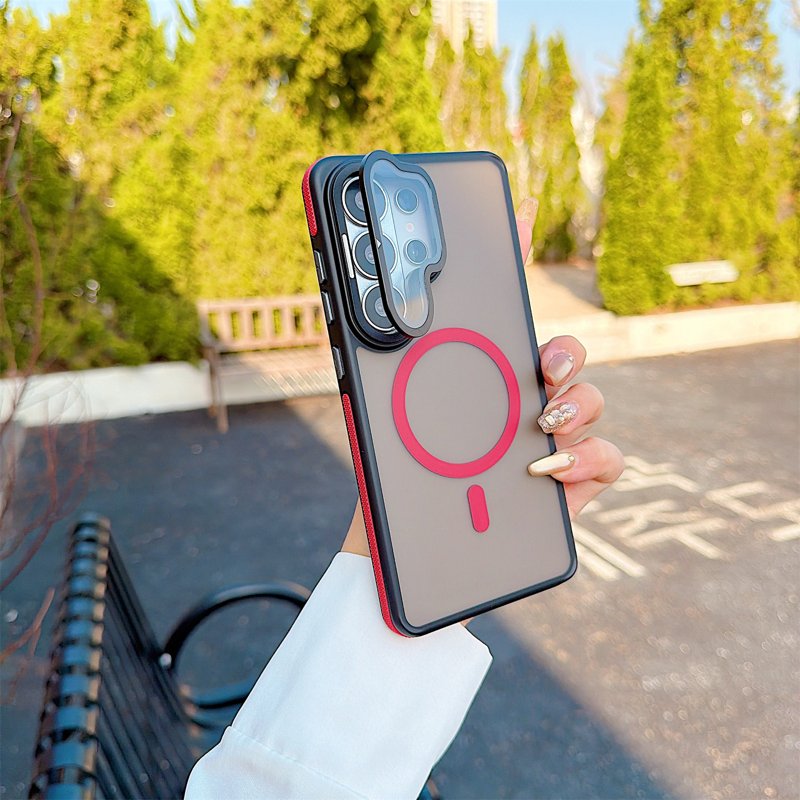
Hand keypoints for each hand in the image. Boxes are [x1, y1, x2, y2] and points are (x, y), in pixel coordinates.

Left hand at [342, 198, 622, 556]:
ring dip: (576, 405)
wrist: (409, 551)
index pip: (502, 307)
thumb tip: (347, 295)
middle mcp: (520, 401)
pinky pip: (608, 457)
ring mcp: (552, 440)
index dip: (514, 254)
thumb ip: (372, 360)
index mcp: (478, 377)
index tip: (515, 207)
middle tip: (543, 363)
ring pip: (591, 400)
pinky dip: (587, 457)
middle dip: (565, 349)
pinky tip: (549, 469)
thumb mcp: (380, 413)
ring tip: (541, 426)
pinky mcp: (574, 482)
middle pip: (565, 353)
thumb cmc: (394, 480)